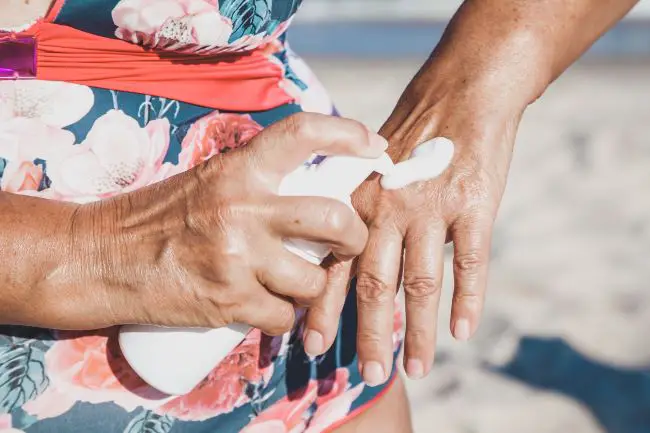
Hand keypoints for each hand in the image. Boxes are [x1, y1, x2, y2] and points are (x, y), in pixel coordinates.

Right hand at [63, 113, 386, 335]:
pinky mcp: (228, 300)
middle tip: (348, 242)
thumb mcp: (209, 181)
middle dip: (354, 236)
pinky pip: (284, 316)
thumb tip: (313, 186)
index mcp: (238, 169)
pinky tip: (270, 309)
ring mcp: (237, 257)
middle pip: (333, 219)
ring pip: (313, 278)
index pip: (302, 134)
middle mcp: (243, 208)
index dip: (347, 134)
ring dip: (315, 286)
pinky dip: (285, 318)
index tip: (374, 146)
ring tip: (296, 281)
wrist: (102, 258)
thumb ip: (256, 181)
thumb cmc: (158, 216)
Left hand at [351, 76, 522, 384]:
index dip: (322, 308)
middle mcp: (390, 209)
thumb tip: (340, 260)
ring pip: (423, 282)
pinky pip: (472, 262)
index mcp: (359, 201)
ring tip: (418, 368)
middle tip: (368, 374)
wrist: (462, 93)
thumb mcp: (367, 166)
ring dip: (421, 331)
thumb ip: (355, 213)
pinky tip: (464, 331)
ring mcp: (434, 208)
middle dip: (370, 334)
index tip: (312, 346)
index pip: (333, 264)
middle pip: (376, 284)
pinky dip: (468, 299)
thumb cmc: (410, 134)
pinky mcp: (475, 206)